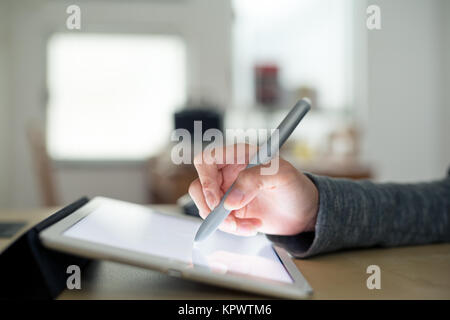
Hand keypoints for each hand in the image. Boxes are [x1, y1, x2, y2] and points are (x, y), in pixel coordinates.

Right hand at [188, 144, 318, 236]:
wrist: (304, 212)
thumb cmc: (296, 186)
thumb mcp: (282, 175)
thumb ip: (254, 180)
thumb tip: (230, 201)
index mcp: (239, 155)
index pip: (207, 159)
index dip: (205, 178)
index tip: (216, 199)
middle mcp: (229, 172)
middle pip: (200, 185)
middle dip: (210, 206)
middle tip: (229, 219)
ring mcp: (228, 192)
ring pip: (205, 206)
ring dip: (222, 221)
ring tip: (246, 226)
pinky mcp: (230, 210)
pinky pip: (217, 220)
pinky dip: (232, 228)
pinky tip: (252, 227)